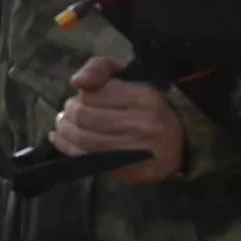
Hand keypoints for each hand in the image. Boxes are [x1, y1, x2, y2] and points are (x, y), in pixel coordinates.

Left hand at [49, 55, 183, 182]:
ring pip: (84, 141)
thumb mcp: (128, 75)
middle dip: (69, 114)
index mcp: (144, 96)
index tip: (81, 97)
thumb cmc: (146, 104)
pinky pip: (90, 161)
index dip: (80, 96)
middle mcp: (144, 124)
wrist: (178, 141)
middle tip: (68, 113)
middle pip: (85, 117)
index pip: (92, 95)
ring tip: (64, 126)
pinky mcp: (131, 173)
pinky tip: (63, 140)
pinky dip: (69, 149)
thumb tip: (78, 81)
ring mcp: (138, 151)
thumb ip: (100, 67)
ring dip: (66, 132)